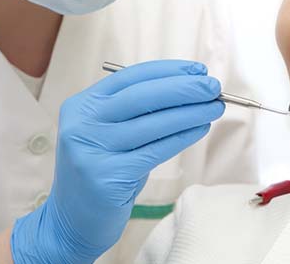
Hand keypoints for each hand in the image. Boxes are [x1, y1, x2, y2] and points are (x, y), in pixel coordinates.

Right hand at [10, 60, 223, 263]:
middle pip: (143, 96)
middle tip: (214, 86)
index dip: (169, 70)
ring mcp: (92, 150)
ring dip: (191, 112)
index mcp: (83, 104)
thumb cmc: (105, 168)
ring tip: (215, 107)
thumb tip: (191, 86)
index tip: (199, 70)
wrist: (74, 220)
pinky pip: (156, 150)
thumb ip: (139, 108)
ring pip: (154, 123)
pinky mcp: (107, 177)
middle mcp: (82, 123)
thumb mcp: (111, 130)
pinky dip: (183, 136)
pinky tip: (201, 129)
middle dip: (184, 88)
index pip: (131, 76)